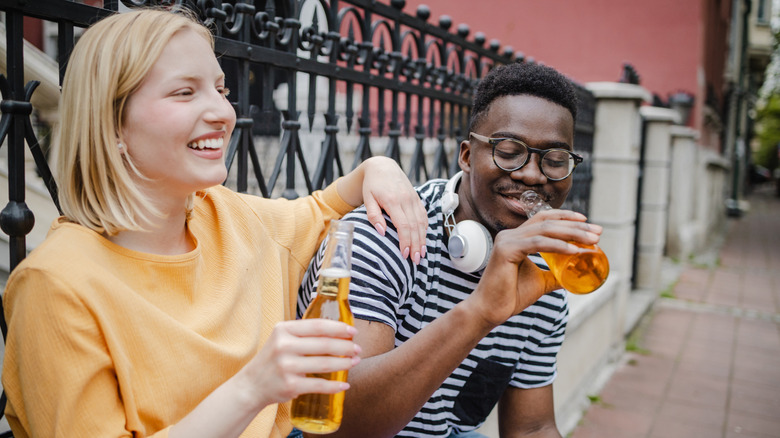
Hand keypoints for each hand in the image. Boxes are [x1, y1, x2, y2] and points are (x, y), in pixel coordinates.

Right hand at [236, 319, 360, 408]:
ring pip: (324, 363)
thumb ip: (302, 332)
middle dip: (346, 347)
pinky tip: (344, 385)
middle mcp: (283, 346)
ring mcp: (286, 366)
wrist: (251, 385)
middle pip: (324, 344)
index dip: (339, 328)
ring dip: (344, 364)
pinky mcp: (290, 385)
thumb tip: (337, 329)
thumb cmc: (273, 359)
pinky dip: (335, 386)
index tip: (353, 331)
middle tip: (358, 349)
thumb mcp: (281, 338)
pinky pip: (319, 384)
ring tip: (354, 362)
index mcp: (283, 330)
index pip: (317, 326)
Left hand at [358, 157, 427, 262]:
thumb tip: (382, 232)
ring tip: (421, 254)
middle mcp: (406, 200)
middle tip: (416, 261)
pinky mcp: (416, 199)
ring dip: (422, 239)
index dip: (405, 241)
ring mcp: (413, 199)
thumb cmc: (371, 185)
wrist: (382, 166)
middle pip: (415, 227)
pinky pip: (423, 215)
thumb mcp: (367, 199)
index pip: (403, 225)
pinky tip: (423, 239)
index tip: (404, 254)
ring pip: (421, 222)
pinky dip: (424, 229)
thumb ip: (373, 215)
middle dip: (416, 245)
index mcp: (393, 201)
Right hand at [465, 209, 601, 325]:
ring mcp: (507, 240)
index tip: (588, 222)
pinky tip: (574, 250)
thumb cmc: (510, 296)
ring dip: (572, 232)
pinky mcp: (506, 250)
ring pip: (545, 229)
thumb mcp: (540, 281)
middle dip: (576, 225)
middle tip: (598, 231)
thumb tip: (573, 275)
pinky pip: (537, 243)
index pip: (543, 219)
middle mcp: (510, 235)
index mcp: (516, 238)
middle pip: (548, 221)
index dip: (566, 217)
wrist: (490, 311)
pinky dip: (558, 245)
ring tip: (592, 240)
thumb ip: (555, 275)